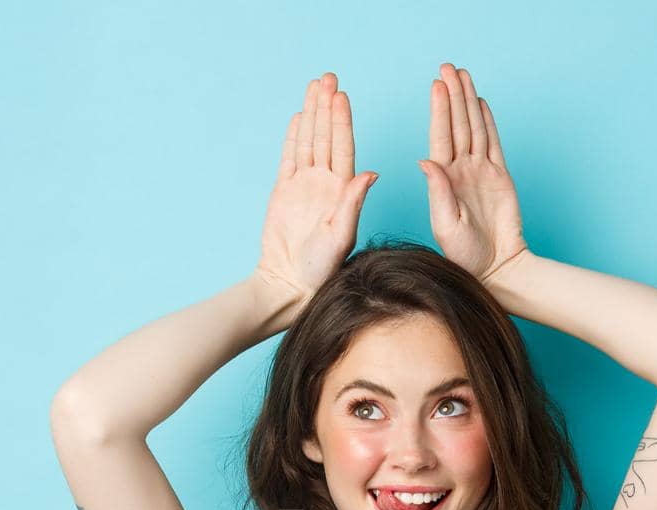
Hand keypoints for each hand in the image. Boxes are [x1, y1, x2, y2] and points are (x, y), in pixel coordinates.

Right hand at [255, 72, 379, 317]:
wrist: (291, 283)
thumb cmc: (322, 269)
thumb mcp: (342, 235)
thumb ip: (354, 203)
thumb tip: (372, 173)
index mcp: (343, 191)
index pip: (343, 147)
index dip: (342, 120)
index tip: (342, 95)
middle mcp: (326, 184)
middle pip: (326, 136)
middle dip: (327, 106)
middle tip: (329, 77)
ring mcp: (304, 186)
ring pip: (309, 141)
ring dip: (313, 113)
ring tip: (315, 86)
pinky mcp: (284, 192)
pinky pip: (290, 158)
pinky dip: (294, 137)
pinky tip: (300, 117)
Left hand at [417, 63, 529, 281]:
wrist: (495, 267)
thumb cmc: (464, 255)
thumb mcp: (445, 224)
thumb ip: (437, 192)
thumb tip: (425, 161)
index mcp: (444, 179)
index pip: (441, 136)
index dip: (440, 109)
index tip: (437, 85)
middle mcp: (460, 170)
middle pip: (456, 124)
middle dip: (452, 95)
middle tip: (448, 67)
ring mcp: (480, 171)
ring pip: (474, 128)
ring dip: (467, 101)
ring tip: (463, 76)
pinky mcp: (499, 176)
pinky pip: (493, 143)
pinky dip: (487, 122)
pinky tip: (480, 104)